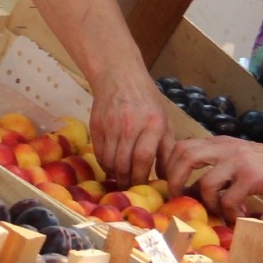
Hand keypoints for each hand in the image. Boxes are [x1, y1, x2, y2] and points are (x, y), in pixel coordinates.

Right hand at [89, 71, 172, 187]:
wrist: (119, 75)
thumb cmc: (147, 99)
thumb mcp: (164, 119)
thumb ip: (167, 149)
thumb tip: (167, 178)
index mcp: (153, 123)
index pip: (143, 158)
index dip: (142, 177)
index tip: (144, 186)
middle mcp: (130, 125)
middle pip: (124, 163)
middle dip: (127, 181)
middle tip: (131, 187)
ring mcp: (111, 125)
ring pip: (109, 161)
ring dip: (115, 175)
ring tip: (121, 179)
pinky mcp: (96, 125)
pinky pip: (98, 153)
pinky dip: (104, 165)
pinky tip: (111, 167)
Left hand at [164, 138, 262, 221]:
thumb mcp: (237, 161)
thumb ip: (215, 170)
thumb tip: (189, 191)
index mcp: (219, 143)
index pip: (182, 146)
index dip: (170, 166)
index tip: (171, 185)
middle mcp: (226, 148)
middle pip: (185, 156)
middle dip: (176, 180)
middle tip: (180, 199)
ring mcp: (239, 162)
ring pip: (206, 183)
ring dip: (207, 203)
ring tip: (218, 212)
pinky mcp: (253, 178)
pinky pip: (229, 199)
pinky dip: (229, 213)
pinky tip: (238, 216)